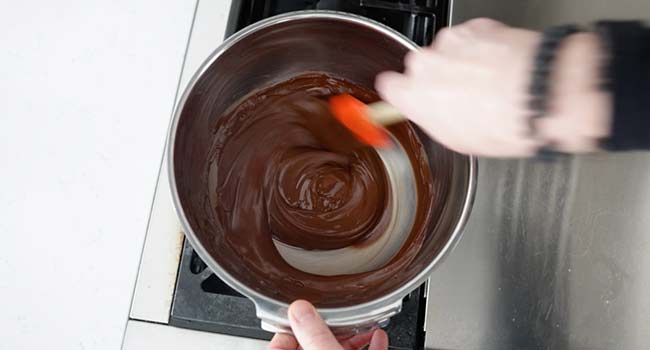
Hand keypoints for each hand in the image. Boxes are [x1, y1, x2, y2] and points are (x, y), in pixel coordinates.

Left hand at [268, 300, 387, 349]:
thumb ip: (313, 334)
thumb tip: (299, 309)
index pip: (280, 347)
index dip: (288, 327)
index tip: (298, 313)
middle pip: (313, 345)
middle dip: (328, 326)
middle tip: (333, 311)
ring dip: (352, 335)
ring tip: (360, 320)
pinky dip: (370, 347)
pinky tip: (377, 336)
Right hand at [376, 18, 608, 156]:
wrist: (543, 94)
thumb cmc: (503, 123)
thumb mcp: (458, 140)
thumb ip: (434, 119)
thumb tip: (434, 114)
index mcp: (413, 94)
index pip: (389, 86)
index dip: (403, 93)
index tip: (412, 98)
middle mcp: (426, 64)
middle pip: (420, 68)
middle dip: (437, 78)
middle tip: (462, 97)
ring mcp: (451, 42)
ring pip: (447, 51)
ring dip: (462, 63)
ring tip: (488, 84)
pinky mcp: (476, 26)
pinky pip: (472, 38)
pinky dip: (483, 49)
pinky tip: (501, 68)